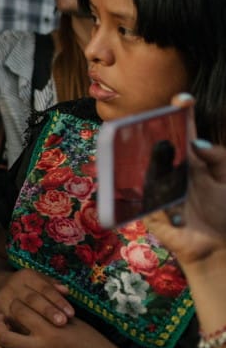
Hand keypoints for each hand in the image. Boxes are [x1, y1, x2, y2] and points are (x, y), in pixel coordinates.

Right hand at [0, 268, 72, 328]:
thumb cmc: (27, 288)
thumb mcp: (39, 281)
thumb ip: (53, 286)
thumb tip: (66, 291)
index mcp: (26, 276)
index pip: (44, 287)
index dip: (57, 300)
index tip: (71, 313)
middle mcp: (12, 286)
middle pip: (31, 299)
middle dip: (47, 311)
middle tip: (62, 322)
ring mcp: (1, 299)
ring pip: (19, 313)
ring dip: (35, 325)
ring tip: (49, 335)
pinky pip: (8, 324)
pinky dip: (20, 333)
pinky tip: (33, 341)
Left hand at [0, 309, 109, 347]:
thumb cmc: (92, 341)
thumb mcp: (72, 321)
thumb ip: (48, 313)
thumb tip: (25, 305)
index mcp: (51, 332)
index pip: (19, 313)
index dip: (15, 305)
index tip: (16, 304)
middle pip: (3, 337)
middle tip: (1, 319)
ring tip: (3, 336)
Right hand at [145, 94, 225, 268]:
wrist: (214, 247)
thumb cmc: (222, 213)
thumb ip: (218, 158)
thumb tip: (195, 142)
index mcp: (191, 161)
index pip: (183, 133)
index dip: (181, 114)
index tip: (183, 99)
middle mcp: (170, 171)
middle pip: (154, 146)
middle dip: (147, 131)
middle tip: (146, 120)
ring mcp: (154, 188)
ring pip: (139, 167)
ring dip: (138, 159)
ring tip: (132, 145)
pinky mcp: (144, 208)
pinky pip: (135, 195)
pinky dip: (135, 188)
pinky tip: (132, 178)